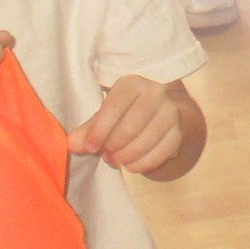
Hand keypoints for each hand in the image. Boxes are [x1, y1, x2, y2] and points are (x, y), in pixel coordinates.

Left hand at [71, 75, 187, 174]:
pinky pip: (160, 153)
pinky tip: (131, 166)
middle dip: (114, 145)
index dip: (100, 129)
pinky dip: (142, 164)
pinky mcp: (178, 132)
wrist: (160, 113)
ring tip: (115, 160)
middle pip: (131, 125)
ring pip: (146, 141)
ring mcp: (170, 112)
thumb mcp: (106, 115)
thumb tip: (71, 145)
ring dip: (127, 156)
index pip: (115, 105)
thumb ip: (88, 129)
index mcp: (132, 83)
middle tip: (105, 155)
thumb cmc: (125, 113)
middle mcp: (155, 92)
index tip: (88, 147)